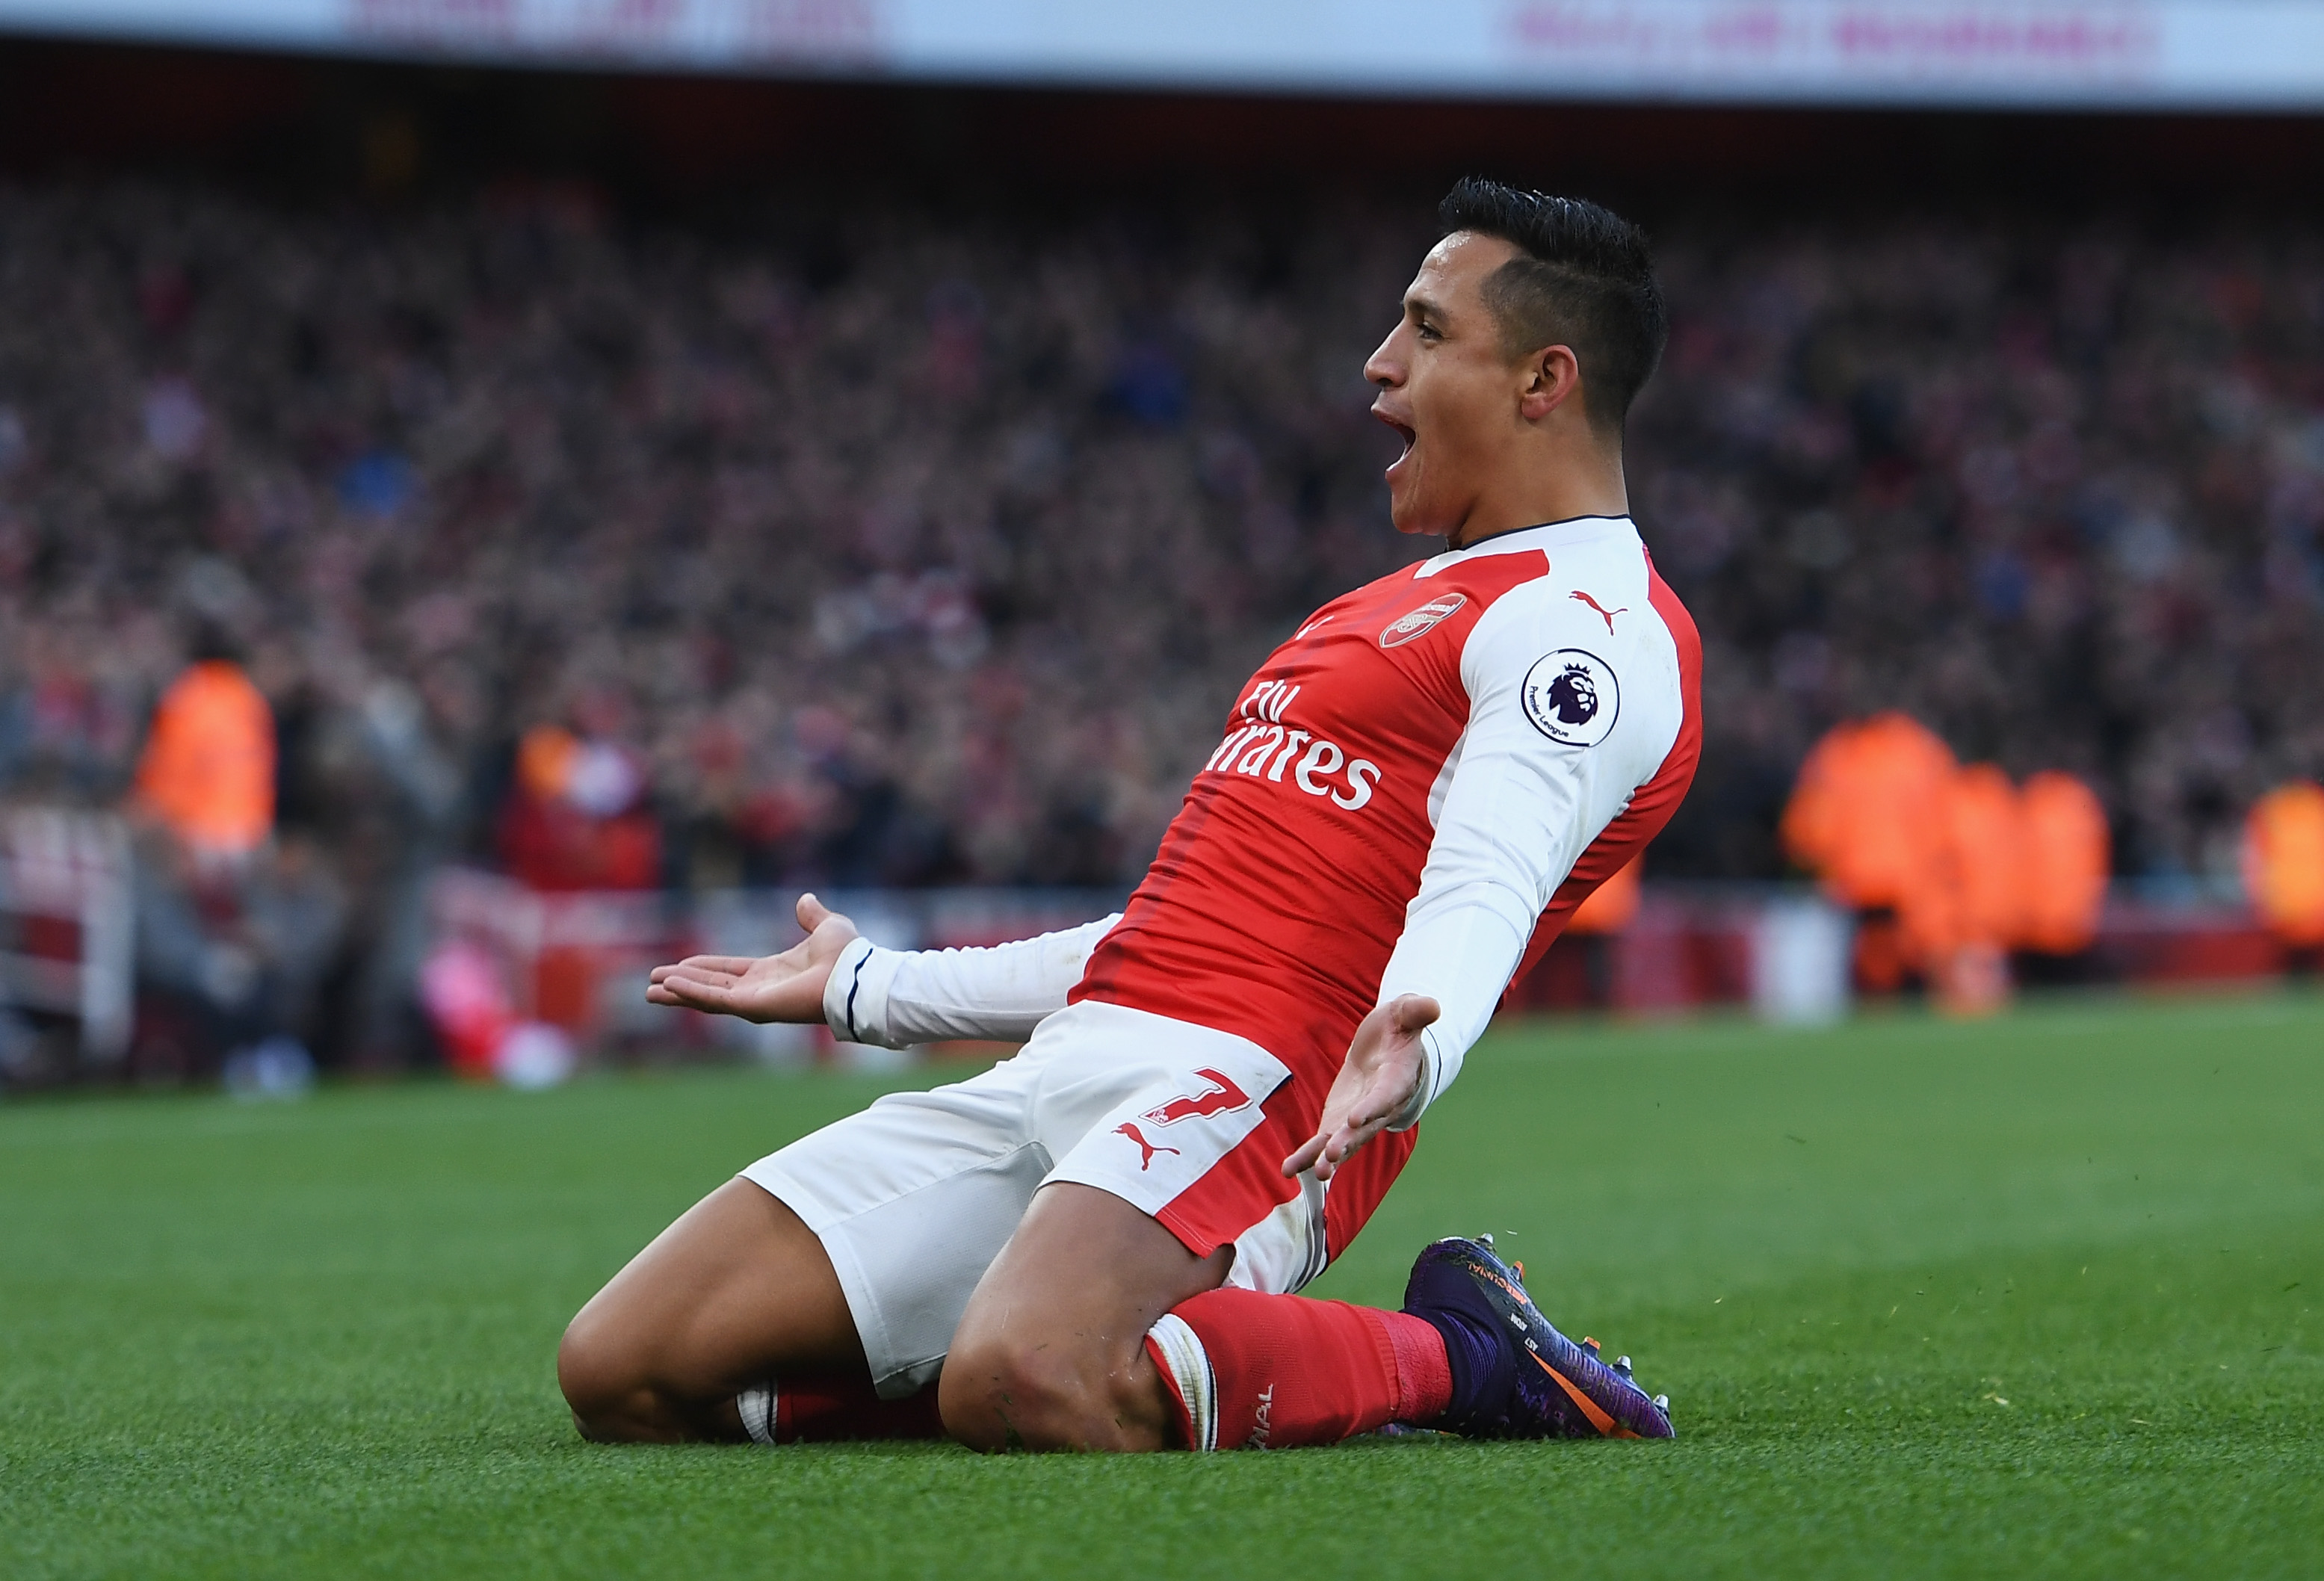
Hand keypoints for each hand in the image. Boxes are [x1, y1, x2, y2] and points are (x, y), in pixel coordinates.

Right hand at [645, 893, 860, 1023]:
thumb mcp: (826, 926)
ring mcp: (755, 1001)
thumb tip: (805, 899)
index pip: (730, 973)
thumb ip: (811, 915)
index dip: (704, 969)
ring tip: (649, 991)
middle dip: (681, 986)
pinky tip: (669, 985)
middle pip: (711, 989)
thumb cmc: (847, 956)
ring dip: (678, 993)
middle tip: (652, 983)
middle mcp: (761, 991)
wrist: (855, 975)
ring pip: (706, 998)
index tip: (679, 967)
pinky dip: (691, 992)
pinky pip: (715, 1000)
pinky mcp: (753, 1006)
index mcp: (774, 973)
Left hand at [1281, 994, 1439, 1181]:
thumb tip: (1433, 1006)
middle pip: (1363, 1128)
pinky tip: (1288, 1171)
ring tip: (1320, 1174)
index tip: (1355, 1119)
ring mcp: (1358, 1119)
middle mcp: (1379, 1107)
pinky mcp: (1337, 1123)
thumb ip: (1416, 1012)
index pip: (1384, 1096)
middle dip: (1348, 1142)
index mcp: (1396, 1080)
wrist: (1388, 1048)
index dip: (1371, 1108)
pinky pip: (1321, 1143)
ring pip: (1344, 1142)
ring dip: (1331, 1159)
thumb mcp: (1405, 1013)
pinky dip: (1306, 1157)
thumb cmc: (1398, 1029)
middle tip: (1332, 1155)